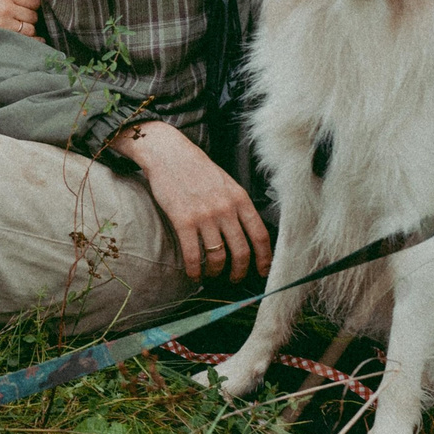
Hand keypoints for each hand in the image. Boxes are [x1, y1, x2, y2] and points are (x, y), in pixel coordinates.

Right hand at [0, 0, 40, 71]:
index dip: (31, 4)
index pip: (33, 1)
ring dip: (28, 30)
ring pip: (30, 30)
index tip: (24, 6)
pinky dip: (28, 42)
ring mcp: (3, 26)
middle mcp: (6, 10)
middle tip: (21, 18)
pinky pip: (23, 42)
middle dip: (30, 17)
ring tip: (20, 28)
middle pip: (33, 16)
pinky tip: (25, 41)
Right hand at [112, 119, 272, 279]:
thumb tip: (248, 233)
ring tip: (212, 274)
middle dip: (240, 271)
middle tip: (235, 278)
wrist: (169, 154)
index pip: (260, 235)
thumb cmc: (197, 170)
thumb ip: (238, 205)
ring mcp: (205, 215)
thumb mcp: (226, 183)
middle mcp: (226, 208)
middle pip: (242, 251)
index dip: (265, 258)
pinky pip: (193, 254)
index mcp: (240, 198)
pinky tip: (193, 273)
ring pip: (218, 256)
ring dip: (216, 272)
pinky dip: (195, 270)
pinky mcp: (183, 220)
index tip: (263, 271)